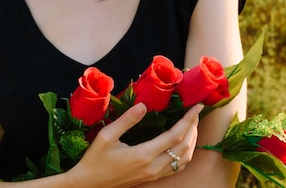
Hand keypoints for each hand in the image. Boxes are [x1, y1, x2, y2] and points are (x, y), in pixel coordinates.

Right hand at [67, 102, 202, 187]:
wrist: (88, 185)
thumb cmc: (95, 159)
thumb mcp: (106, 137)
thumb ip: (127, 120)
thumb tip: (143, 105)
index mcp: (144, 154)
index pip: (175, 135)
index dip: (189, 120)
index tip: (197, 107)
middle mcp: (153, 166)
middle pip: (184, 146)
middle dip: (193, 127)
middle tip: (196, 112)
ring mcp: (154, 174)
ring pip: (184, 159)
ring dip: (192, 141)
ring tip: (192, 125)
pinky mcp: (152, 178)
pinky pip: (177, 167)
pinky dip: (186, 154)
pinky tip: (184, 143)